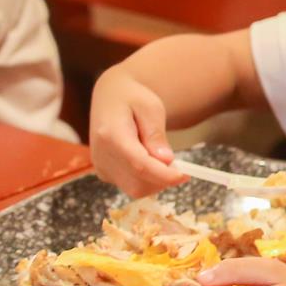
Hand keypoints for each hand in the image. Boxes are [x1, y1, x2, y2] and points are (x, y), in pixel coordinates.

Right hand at [89, 68, 183, 197]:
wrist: (110, 96)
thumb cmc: (133, 98)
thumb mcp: (151, 107)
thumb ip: (156, 135)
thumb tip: (166, 161)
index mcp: (111, 135)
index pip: (139, 165)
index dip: (164, 175)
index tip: (185, 175)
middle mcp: (101, 155)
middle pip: (138, 181)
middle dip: (164, 178)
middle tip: (181, 166)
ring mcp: (100, 166)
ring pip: (135, 189)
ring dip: (157, 181)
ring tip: (164, 160)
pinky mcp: (104, 172)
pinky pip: (131, 186)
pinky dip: (148, 181)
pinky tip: (152, 163)